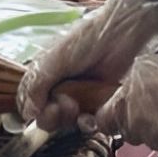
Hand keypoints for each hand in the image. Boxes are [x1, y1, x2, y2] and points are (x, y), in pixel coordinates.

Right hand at [17, 0, 157, 132]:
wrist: (130, 32)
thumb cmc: (90, 38)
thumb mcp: (57, 56)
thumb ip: (37, 83)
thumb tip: (28, 113)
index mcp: (49, 74)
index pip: (32, 102)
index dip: (36, 110)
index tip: (47, 107)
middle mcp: (64, 87)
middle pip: (49, 117)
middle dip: (53, 117)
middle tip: (66, 106)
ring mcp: (86, 97)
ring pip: (70, 123)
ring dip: (71, 122)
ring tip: (80, 109)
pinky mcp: (106, 105)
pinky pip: (93, 124)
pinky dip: (90, 124)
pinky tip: (94, 117)